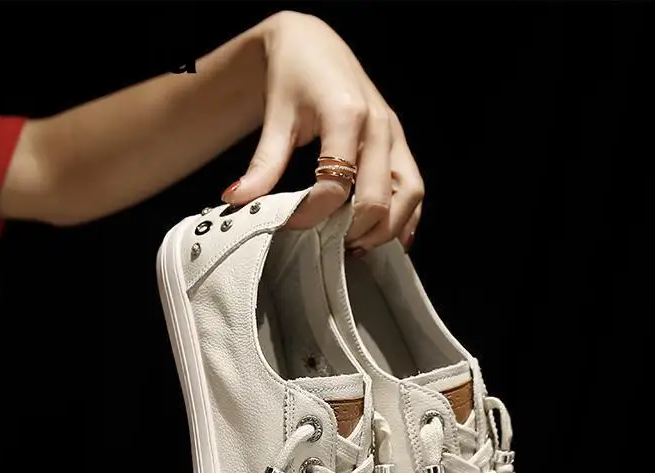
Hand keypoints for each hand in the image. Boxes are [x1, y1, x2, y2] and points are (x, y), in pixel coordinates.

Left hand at [222, 11, 423, 252]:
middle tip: (330, 246)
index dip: (312, 214)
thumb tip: (238, 200)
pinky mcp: (400, 142)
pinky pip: (416, 186)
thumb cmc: (294, 74)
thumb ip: (263, 163)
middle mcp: (379, 125)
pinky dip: (408, 216)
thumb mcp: (275, 117)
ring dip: (386, 228)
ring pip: (409, 194)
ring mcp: (395, 134)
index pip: (335, 185)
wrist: (314, 44)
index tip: (290, 224)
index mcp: (346, 115)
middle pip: (377, 197)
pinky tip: (391, 237)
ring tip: (357, 245)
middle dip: (354, 230)